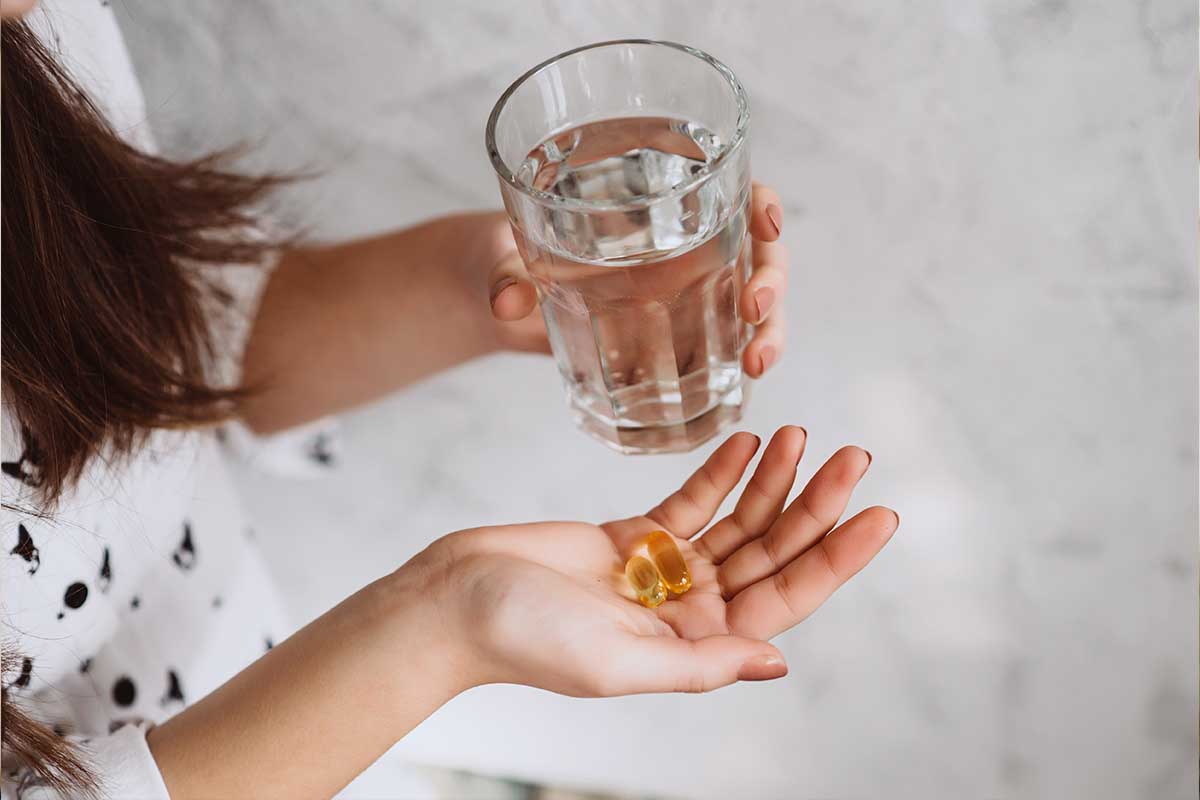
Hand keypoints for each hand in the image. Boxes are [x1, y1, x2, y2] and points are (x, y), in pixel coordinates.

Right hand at [422, 427, 896, 695]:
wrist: (453, 600)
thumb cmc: (525, 640)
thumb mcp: (620, 663)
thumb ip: (700, 664)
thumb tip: (777, 662)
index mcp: (695, 647)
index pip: (785, 599)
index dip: (835, 557)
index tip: (879, 515)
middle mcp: (688, 610)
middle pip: (771, 551)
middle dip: (816, 505)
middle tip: (855, 455)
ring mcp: (662, 570)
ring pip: (737, 520)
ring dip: (773, 480)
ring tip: (804, 434)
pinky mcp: (630, 535)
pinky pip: (690, 499)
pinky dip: (721, 470)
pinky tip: (751, 440)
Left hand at [479, 183, 788, 376]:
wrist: (495, 291)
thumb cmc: (502, 249)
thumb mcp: (500, 253)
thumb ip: (506, 271)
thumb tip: (507, 301)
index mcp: (651, 203)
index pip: (729, 187)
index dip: (761, 201)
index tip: (766, 223)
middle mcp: (682, 244)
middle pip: (756, 251)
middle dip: (771, 281)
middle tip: (755, 311)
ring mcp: (685, 293)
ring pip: (752, 304)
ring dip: (768, 333)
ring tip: (755, 364)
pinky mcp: (672, 338)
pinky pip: (720, 351)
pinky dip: (735, 372)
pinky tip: (736, 396)